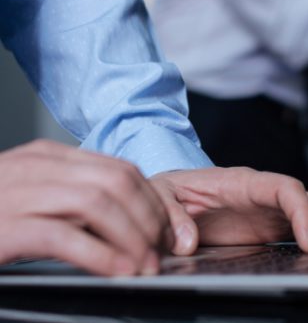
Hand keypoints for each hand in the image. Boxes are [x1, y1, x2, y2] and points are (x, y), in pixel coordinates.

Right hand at [0, 140, 173, 275]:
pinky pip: (64, 236)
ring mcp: (18, 193)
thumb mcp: (38, 198)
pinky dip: (100, 255)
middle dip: (151, 218)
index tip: (169, 231)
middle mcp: (37, 167)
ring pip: (99, 203)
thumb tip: (131, 220)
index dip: (154, 202)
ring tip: (146, 265)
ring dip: (132, 236)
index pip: (122, 170)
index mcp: (50, 157)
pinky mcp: (4, 226)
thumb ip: (77, 200)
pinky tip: (118, 271)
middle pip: (118, 182)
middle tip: (162, 250)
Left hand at [150, 167, 307, 254]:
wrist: (173, 197)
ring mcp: (272, 211)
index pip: (284, 187)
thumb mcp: (161, 195)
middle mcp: (265, 194)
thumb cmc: (169, 190)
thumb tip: (188, 242)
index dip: (301, 212)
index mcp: (243, 181)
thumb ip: (171, 214)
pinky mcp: (272, 228)